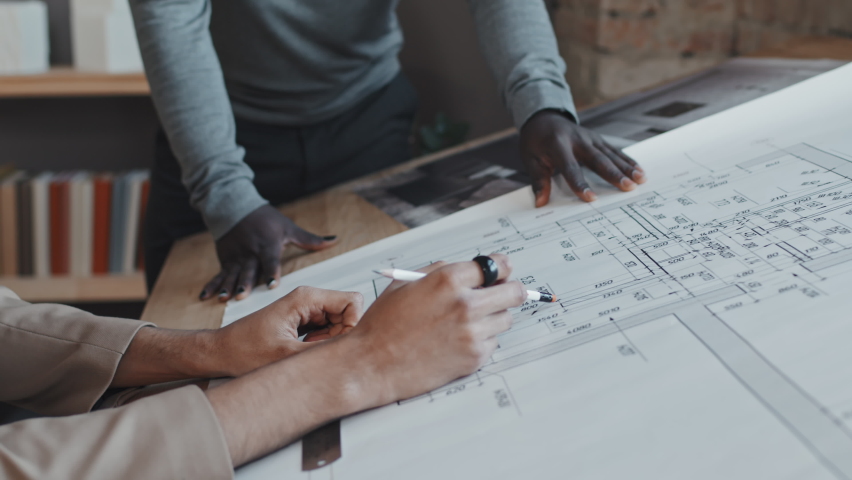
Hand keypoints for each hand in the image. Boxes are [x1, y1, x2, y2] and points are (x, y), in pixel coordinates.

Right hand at [200, 204, 337, 301]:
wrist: (235, 206)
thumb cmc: (267, 219)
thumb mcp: (288, 228)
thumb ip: (310, 239)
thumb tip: (336, 240)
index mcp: (267, 245)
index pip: (270, 260)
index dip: (271, 272)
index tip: (271, 285)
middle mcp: (250, 252)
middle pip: (248, 270)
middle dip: (245, 282)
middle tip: (241, 295)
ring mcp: (236, 257)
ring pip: (232, 274)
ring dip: (227, 286)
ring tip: (223, 298)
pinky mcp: (225, 261)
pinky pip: (219, 275)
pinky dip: (212, 285)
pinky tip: (205, 297)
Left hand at [213, 286, 362, 375]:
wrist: (220, 352)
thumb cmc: (244, 350)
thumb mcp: (288, 356)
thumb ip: (324, 350)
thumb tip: (350, 353)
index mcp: (305, 298)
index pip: (353, 302)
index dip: (353, 325)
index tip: (338, 344)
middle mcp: (307, 299)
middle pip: (347, 312)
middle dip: (341, 335)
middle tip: (317, 351)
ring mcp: (305, 309)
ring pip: (338, 323)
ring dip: (330, 341)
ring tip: (305, 351)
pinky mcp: (301, 320)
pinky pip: (326, 329)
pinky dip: (321, 343)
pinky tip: (302, 351)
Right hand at [341, 253, 525, 405]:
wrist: (372, 364)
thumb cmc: (383, 325)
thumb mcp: (406, 283)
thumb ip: (440, 270)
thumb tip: (470, 269)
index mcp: (449, 280)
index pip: (498, 265)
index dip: (501, 268)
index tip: (502, 272)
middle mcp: (466, 305)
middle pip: (515, 292)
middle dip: (510, 291)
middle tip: (502, 294)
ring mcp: (472, 333)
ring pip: (506, 319)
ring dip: (494, 317)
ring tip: (469, 321)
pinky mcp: (474, 357)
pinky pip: (493, 343)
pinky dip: (481, 341)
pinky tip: (458, 341)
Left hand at [520, 110, 645, 205]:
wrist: (544, 118)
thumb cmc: (535, 142)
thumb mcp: (530, 159)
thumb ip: (538, 180)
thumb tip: (540, 203)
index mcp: (558, 145)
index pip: (570, 167)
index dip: (580, 184)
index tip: (591, 199)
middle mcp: (578, 139)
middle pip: (598, 159)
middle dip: (614, 174)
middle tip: (628, 187)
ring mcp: (591, 138)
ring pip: (611, 154)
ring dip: (626, 167)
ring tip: (640, 180)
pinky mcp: (598, 139)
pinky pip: (615, 151)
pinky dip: (628, 161)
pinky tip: (640, 171)